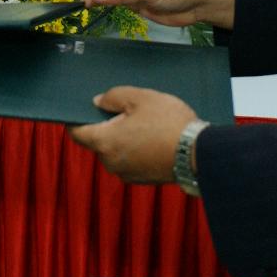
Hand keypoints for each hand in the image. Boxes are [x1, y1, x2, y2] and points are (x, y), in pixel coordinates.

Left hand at [69, 86, 197, 184]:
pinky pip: (130, 161)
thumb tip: (97, 103)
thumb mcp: (140, 98)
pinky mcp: (142, 179)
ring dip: (122, 139)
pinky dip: (135, 150)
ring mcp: (127, 174)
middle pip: (98, 142)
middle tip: (127, 111)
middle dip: (106, 127)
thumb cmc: (168, 123)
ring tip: (145, 124)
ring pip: (115, 152)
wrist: (199, 153)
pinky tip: (153, 138)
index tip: (85, 109)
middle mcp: (111, 163)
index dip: (77, 120)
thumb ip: (112, 97)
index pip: (77, 133)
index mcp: (105, 142)